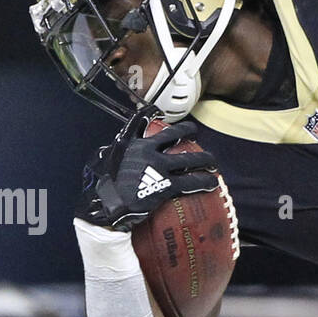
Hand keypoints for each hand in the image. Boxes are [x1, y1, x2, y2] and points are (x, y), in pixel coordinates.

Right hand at [76, 116, 218, 230]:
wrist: (107, 205)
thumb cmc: (104, 187)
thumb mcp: (105, 162)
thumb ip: (113, 154)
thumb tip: (110, 151)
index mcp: (131, 144)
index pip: (140, 123)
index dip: (149, 114)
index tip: (157, 111)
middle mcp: (147, 151)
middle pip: (174, 136)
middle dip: (187, 131)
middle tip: (195, 132)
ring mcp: (158, 167)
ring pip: (189, 159)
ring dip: (204, 159)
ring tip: (213, 162)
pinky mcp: (166, 185)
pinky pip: (191, 182)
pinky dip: (204, 181)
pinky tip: (212, 183)